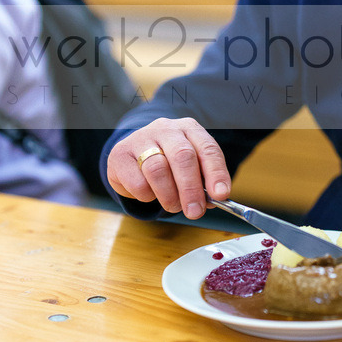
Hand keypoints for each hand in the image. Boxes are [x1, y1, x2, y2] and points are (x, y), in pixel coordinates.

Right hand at [107, 117, 230, 219]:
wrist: (133, 154)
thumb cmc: (169, 163)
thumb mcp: (190, 167)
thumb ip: (203, 181)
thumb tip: (213, 200)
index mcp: (190, 129)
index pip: (208, 148)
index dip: (216, 173)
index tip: (221, 195)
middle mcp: (166, 129)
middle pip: (182, 156)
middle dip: (191, 188)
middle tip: (195, 212)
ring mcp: (141, 139)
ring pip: (158, 169)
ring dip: (169, 195)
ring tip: (173, 206)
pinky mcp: (120, 154)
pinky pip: (137, 182)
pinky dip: (147, 196)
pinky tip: (150, 194)